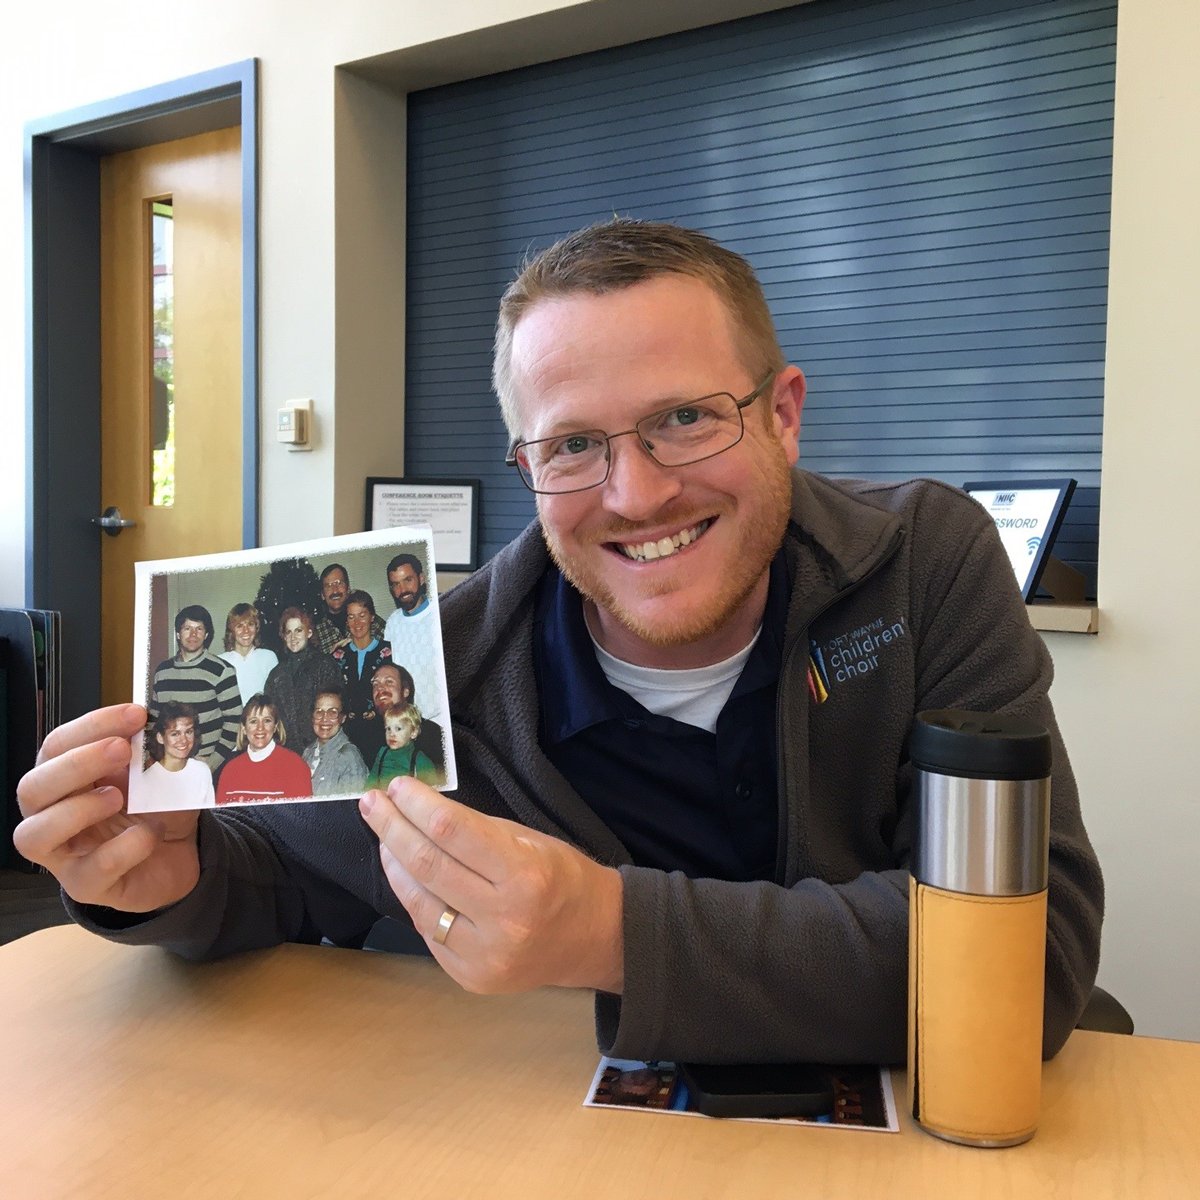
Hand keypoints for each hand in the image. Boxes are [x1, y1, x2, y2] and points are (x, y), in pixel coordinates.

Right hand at [14, 705, 201, 912]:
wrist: (181, 856)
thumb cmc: (156, 809)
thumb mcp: (157, 774)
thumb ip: (149, 752)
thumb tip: (156, 722)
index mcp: (64, 780)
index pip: (56, 747)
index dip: (91, 726)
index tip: (135, 713)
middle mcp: (51, 816)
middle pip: (32, 788)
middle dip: (76, 764)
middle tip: (121, 749)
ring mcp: (64, 855)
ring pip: (34, 835)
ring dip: (77, 809)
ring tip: (118, 796)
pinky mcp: (87, 886)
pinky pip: (92, 869)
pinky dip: (123, 847)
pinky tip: (149, 834)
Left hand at [359, 779, 623, 994]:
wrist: (595, 940)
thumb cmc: (564, 878)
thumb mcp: (530, 841)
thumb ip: (477, 831)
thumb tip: (421, 811)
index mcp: (524, 874)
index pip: (452, 831)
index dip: (417, 805)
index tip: (397, 786)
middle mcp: (502, 918)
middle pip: (427, 866)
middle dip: (392, 829)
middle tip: (371, 803)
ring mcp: (483, 955)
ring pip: (418, 902)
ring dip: (393, 863)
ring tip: (383, 835)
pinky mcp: (470, 977)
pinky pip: (428, 931)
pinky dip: (412, 897)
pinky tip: (404, 873)